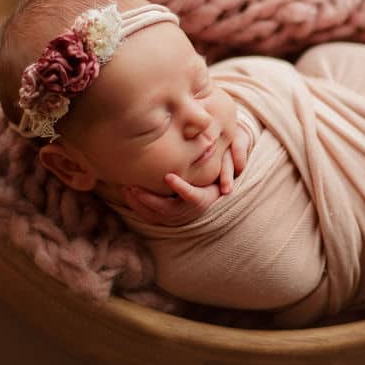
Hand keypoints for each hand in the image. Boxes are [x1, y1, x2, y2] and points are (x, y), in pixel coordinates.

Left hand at [122, 122, 253, 224]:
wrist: (216, 170)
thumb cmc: (223, 154)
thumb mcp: (235, 149)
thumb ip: (237, 149)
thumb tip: (234, 149)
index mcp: (207, 196)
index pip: (194, 196)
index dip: (181, 188)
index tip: (168, 177)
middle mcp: (192, 207)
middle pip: (169, 210)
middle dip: (151, 200)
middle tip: (134, 187)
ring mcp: (179, 212)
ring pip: (157, 215)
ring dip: (140, 203)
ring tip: (127, 188)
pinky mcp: (167, 212)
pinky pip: (150, 214)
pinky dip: (138, 205)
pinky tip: (126, 191)